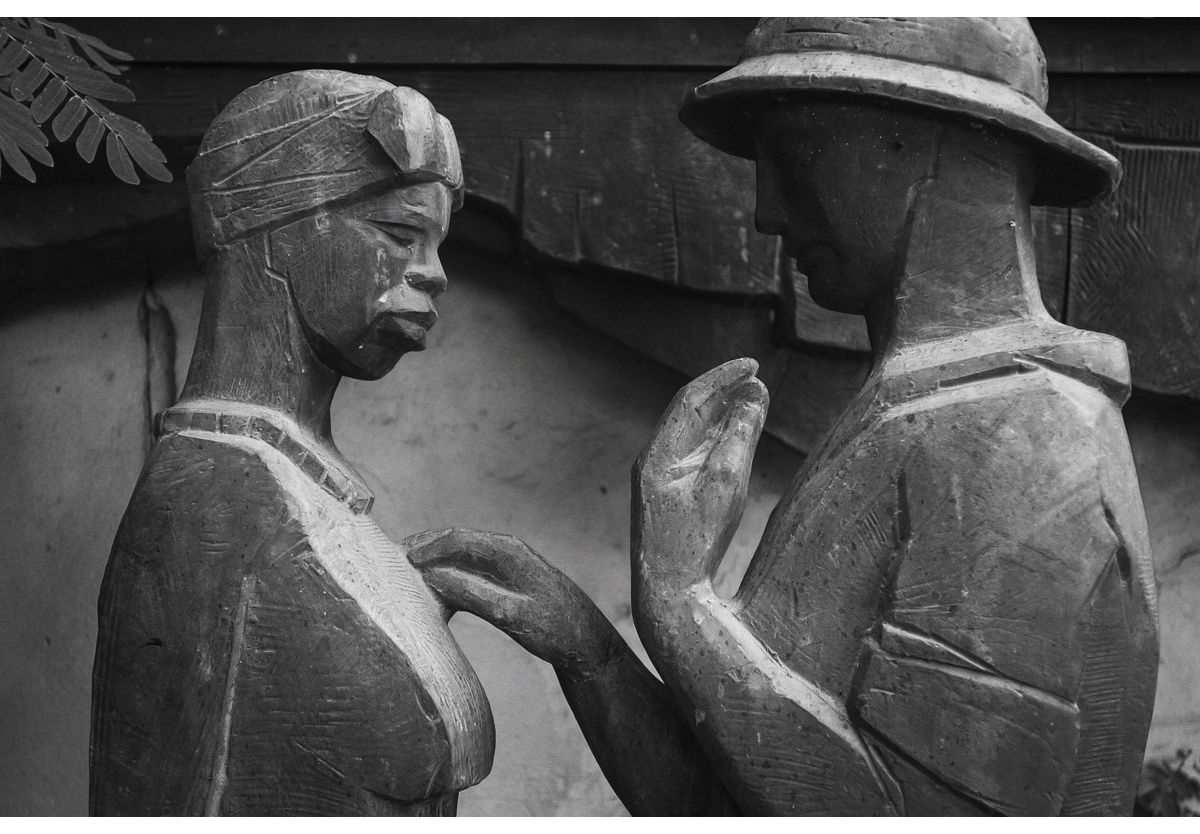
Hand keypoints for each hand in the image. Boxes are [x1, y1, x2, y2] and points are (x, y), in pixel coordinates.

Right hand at [404, 528, 617, 680]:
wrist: (586, 642)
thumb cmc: (555, 628)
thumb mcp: (512, 615)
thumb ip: (473, 594)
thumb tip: (434, 576)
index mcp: (509, 552)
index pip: (459, 539)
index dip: (428, 546)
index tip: (401, 557)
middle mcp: (506, 552)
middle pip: (456, 543)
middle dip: (424, 549)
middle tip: (392, 560)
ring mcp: (505, 566)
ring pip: (460, 557)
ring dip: (433, 562)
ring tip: (404, 573)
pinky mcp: (504, 582)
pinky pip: (468, 572)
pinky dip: (446, 575)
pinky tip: (430, 588)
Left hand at [633, 357, 767, 590]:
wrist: (670, 595)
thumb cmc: (695, 543)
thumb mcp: (724, 484)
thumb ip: (740, 436)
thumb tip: (753, 395)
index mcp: (656, 455)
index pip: (690, 399)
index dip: (722, 377)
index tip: (753, 364)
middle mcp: (653, 463)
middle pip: (691, 415)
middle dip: (725, 393)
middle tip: (758, 379)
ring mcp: (660, 482)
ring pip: (695, 436)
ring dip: (724, 415)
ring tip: (755, 398)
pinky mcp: (671, 499)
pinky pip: (697, 458)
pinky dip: (720, 442)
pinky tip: (740, 436)